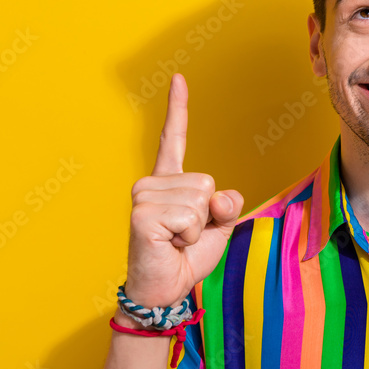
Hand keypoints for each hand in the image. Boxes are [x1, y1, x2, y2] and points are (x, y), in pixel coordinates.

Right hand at [122, 73, 243, 311]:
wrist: (165, 290)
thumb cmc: (187, 256)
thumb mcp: (219, 226)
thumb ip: (227, 204)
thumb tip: (221, 197)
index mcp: (170, 181)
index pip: (173, 137)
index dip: (178, 107)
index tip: (179, 78)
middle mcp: (152, 182)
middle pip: (208, 182)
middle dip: (209, 215)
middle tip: (185, 235)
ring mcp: (143, 196)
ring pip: (201, 199)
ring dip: (198, 228)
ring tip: (176, 240)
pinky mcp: (141, 214)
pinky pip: (190, 217)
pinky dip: (189, 236)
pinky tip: (169, 244)